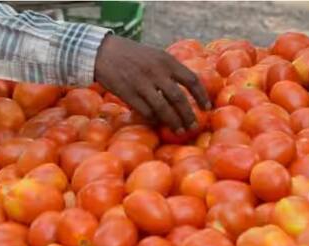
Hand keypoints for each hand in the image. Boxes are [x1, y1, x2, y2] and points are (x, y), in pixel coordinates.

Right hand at [94, 35, 210, 131]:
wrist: (101, 51)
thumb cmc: (133, 55)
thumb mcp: (156, 56)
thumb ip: (171, 71)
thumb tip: (190, 91)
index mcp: (167, 61)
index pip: (192, 80)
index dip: (202, 96)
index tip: (207, 108)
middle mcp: (156, 71)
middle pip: (179, 98)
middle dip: (188, 115)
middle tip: (194, 127)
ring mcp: (141, 83)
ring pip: (163, 108)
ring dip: (174, 122)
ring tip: (180, 132)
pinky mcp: (127, 93)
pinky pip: (145, 111)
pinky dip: (154, 120)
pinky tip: (159, 125)